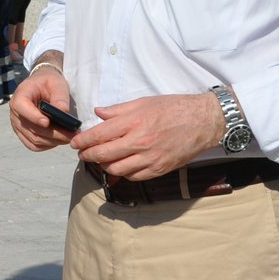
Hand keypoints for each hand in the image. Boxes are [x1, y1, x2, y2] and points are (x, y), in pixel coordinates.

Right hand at [9, 66, 75, 151]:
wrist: (41, 87)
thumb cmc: (48, 83)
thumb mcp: (56, 83)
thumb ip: (60, 95)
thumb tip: (63, 111)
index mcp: (20, 96)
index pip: (21, 107)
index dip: (33, 116)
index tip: (47, 122)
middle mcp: (15, 113)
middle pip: (32, 128)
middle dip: (53, 133)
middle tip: (72, 134)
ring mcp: (18, 126)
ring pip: (34, 140)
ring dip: (53, 141)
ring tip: (70, 137)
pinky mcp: (23, 134)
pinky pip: (34, 145)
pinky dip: (48, 145)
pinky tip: (60, 140)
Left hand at [72, 93, 224, 180]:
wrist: (203, 121)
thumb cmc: (173, 108)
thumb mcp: (144, 102)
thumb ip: (119, 110)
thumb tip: (98, 112)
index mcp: (134, 122)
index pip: (99, 135)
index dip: (83, 141)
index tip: (75, 143)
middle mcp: (140, 142)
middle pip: (103, 155)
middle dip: (88, 156)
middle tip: (82, 154)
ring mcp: (150, 158)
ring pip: (116, 169)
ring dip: (104, 166)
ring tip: (101, 160)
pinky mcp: (160, 169)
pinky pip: (134, 177)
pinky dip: (123, 173)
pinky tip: (121, 166)